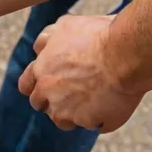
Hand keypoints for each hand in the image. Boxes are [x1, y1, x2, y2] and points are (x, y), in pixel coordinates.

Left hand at [18, 15, 143, 131]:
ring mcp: (67, 111)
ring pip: (65, 121)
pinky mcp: (89, 122)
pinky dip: (103, 118)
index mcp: (40, 70)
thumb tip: (40, 47)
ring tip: (98, 99)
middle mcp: (48, 93)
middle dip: (54, 101)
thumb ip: (48, 38)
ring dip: (77, 114)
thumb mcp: (67, 26)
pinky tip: (114, 104)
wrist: (125, 55)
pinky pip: (95, 125)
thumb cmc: (100, 36)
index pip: (26, 85)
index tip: (48, 86)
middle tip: (75, 93)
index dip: (37, 86)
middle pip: (41, 105)